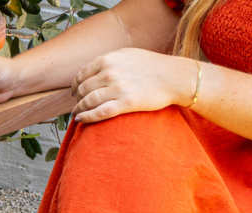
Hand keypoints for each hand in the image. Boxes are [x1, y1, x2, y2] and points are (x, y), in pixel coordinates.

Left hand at [72, 48, 198, 122]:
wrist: (176, 77)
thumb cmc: (153, 65)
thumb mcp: (128, 54)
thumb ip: (108, 60)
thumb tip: (88, 70)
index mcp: (108, 60)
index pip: (82, 74)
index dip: (75, 84)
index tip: (75, 91)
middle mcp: (110, 73)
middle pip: (83, 88)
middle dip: (77, 98)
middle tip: (77, 104)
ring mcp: (117, 88)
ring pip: (88, 101)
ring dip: (79, 108)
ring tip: (77, 113)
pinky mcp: (126, 103)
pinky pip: (99, 112)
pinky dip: (87, 117)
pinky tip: (80, 119)